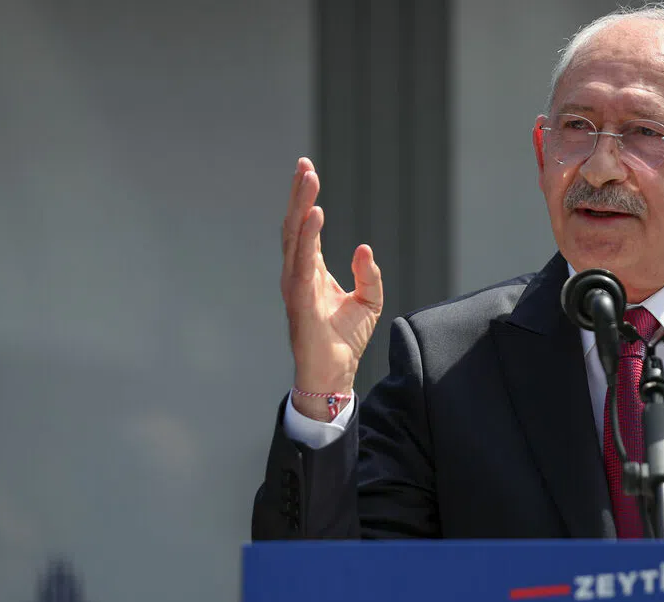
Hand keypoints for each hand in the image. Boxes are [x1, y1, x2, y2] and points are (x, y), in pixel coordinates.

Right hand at [281, 158, 382, 419]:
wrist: (335, 375)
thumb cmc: (346, 340)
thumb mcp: (368, 302)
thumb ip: (369, 274)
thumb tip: (363, 247)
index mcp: (310, 272)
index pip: (306, 229)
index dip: (306, 200)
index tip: (309, 170)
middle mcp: (298, 274)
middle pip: (295, 226)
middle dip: (298, 194)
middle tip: (304, 164)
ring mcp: (295, 287)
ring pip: (294, 238)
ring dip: (300, 207)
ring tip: (308, 179)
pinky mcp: (300, 302)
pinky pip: (302, 264)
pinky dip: (308, 238)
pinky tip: (314, 215)